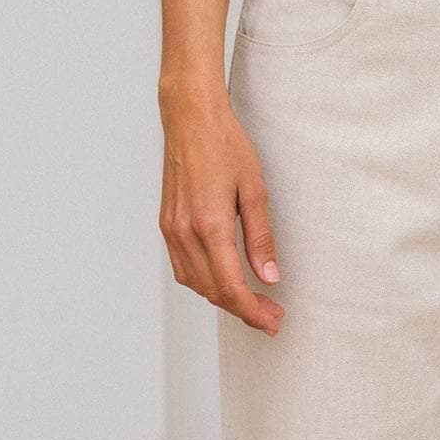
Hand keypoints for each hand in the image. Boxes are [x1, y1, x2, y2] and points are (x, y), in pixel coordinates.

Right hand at [158, 79, 282, 334]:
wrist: (190, 118)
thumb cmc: (224, 145)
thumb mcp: (254, 191)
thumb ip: (261, 239)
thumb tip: (269, 277)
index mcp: (209, 226)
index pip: (231, 287)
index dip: (253, 311)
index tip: (273, 321)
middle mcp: (185, 233)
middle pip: (213, 292)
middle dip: (243, 310)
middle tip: (271, 316)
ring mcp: (171, 230)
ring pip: (196, 284)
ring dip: (223, 299)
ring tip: (252, 303)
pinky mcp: (166, 224)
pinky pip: (183, 268)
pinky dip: (204, 282)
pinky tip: (223, 281)